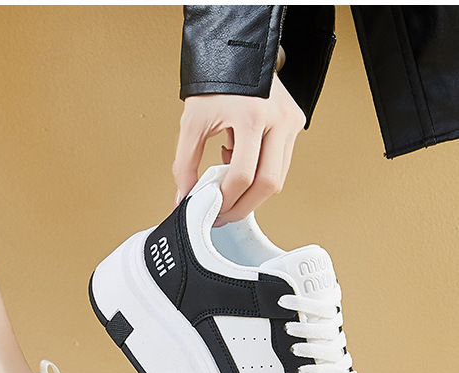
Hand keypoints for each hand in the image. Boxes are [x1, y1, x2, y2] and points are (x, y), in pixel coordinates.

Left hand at [172, 73, 305, 225]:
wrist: (235, 54)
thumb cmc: (214, 83)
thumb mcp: (191, 123)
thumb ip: (184, 165)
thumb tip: (184, 198)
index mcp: (252, 116)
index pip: (243, 175)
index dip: (226, 199)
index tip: (211, 209)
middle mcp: (278, 119)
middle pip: (268, 184)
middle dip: (243, 206)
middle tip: (222, 213)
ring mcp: (291, 121)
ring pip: (278, 178)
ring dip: (252, 193)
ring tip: (228, 190)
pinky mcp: (295, 123)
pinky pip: (280, 163)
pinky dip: (259, 174)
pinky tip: (239, 166)